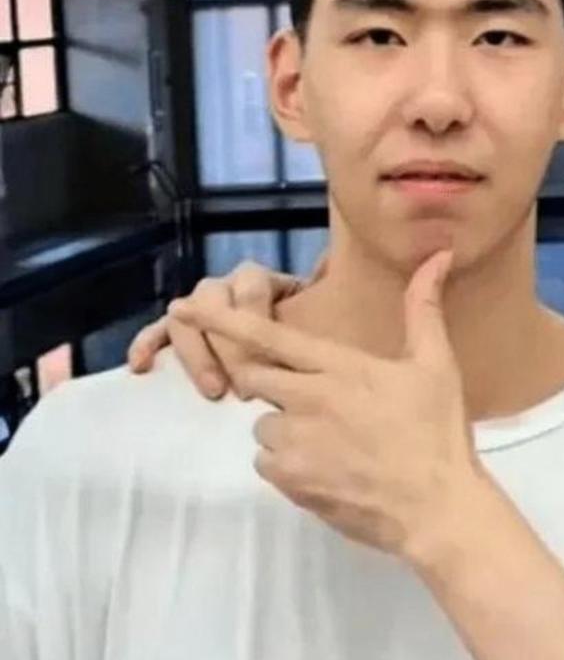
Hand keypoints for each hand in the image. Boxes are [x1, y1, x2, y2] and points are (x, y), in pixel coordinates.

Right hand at [127, 255, 325, 398]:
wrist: (308, 367)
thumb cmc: (320, 344)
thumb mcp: (327, 326)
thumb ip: (326, 306)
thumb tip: (325, 268)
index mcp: (265, 281)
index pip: (251, 286)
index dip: (253, 320)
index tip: (268, 362)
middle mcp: (228, 288)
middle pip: (211, 300)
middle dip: (226, 346)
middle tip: (243, 388)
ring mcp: (201, 310)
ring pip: (184, 318)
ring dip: (195, 355)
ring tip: (213, 391)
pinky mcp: (182, 333)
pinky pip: (158, 333)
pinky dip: (147, 345)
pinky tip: (141, 368)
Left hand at [168, 250, 481, 564]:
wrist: (435, 507)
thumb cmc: (438, 432)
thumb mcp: (437, 364)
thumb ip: (424, 308)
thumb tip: (439, 255)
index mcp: (339, 366)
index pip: (268, 334)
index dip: (223, 318)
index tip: (185, 306)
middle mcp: (308, 398)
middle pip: (252, 376)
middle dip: (267, 380)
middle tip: (312, 397)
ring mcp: (295, 442)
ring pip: (263, 423)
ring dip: (284, 426)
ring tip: (332, 440)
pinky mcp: (290, 481)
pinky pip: (266, 462)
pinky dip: (286, 462)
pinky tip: (325, 467)